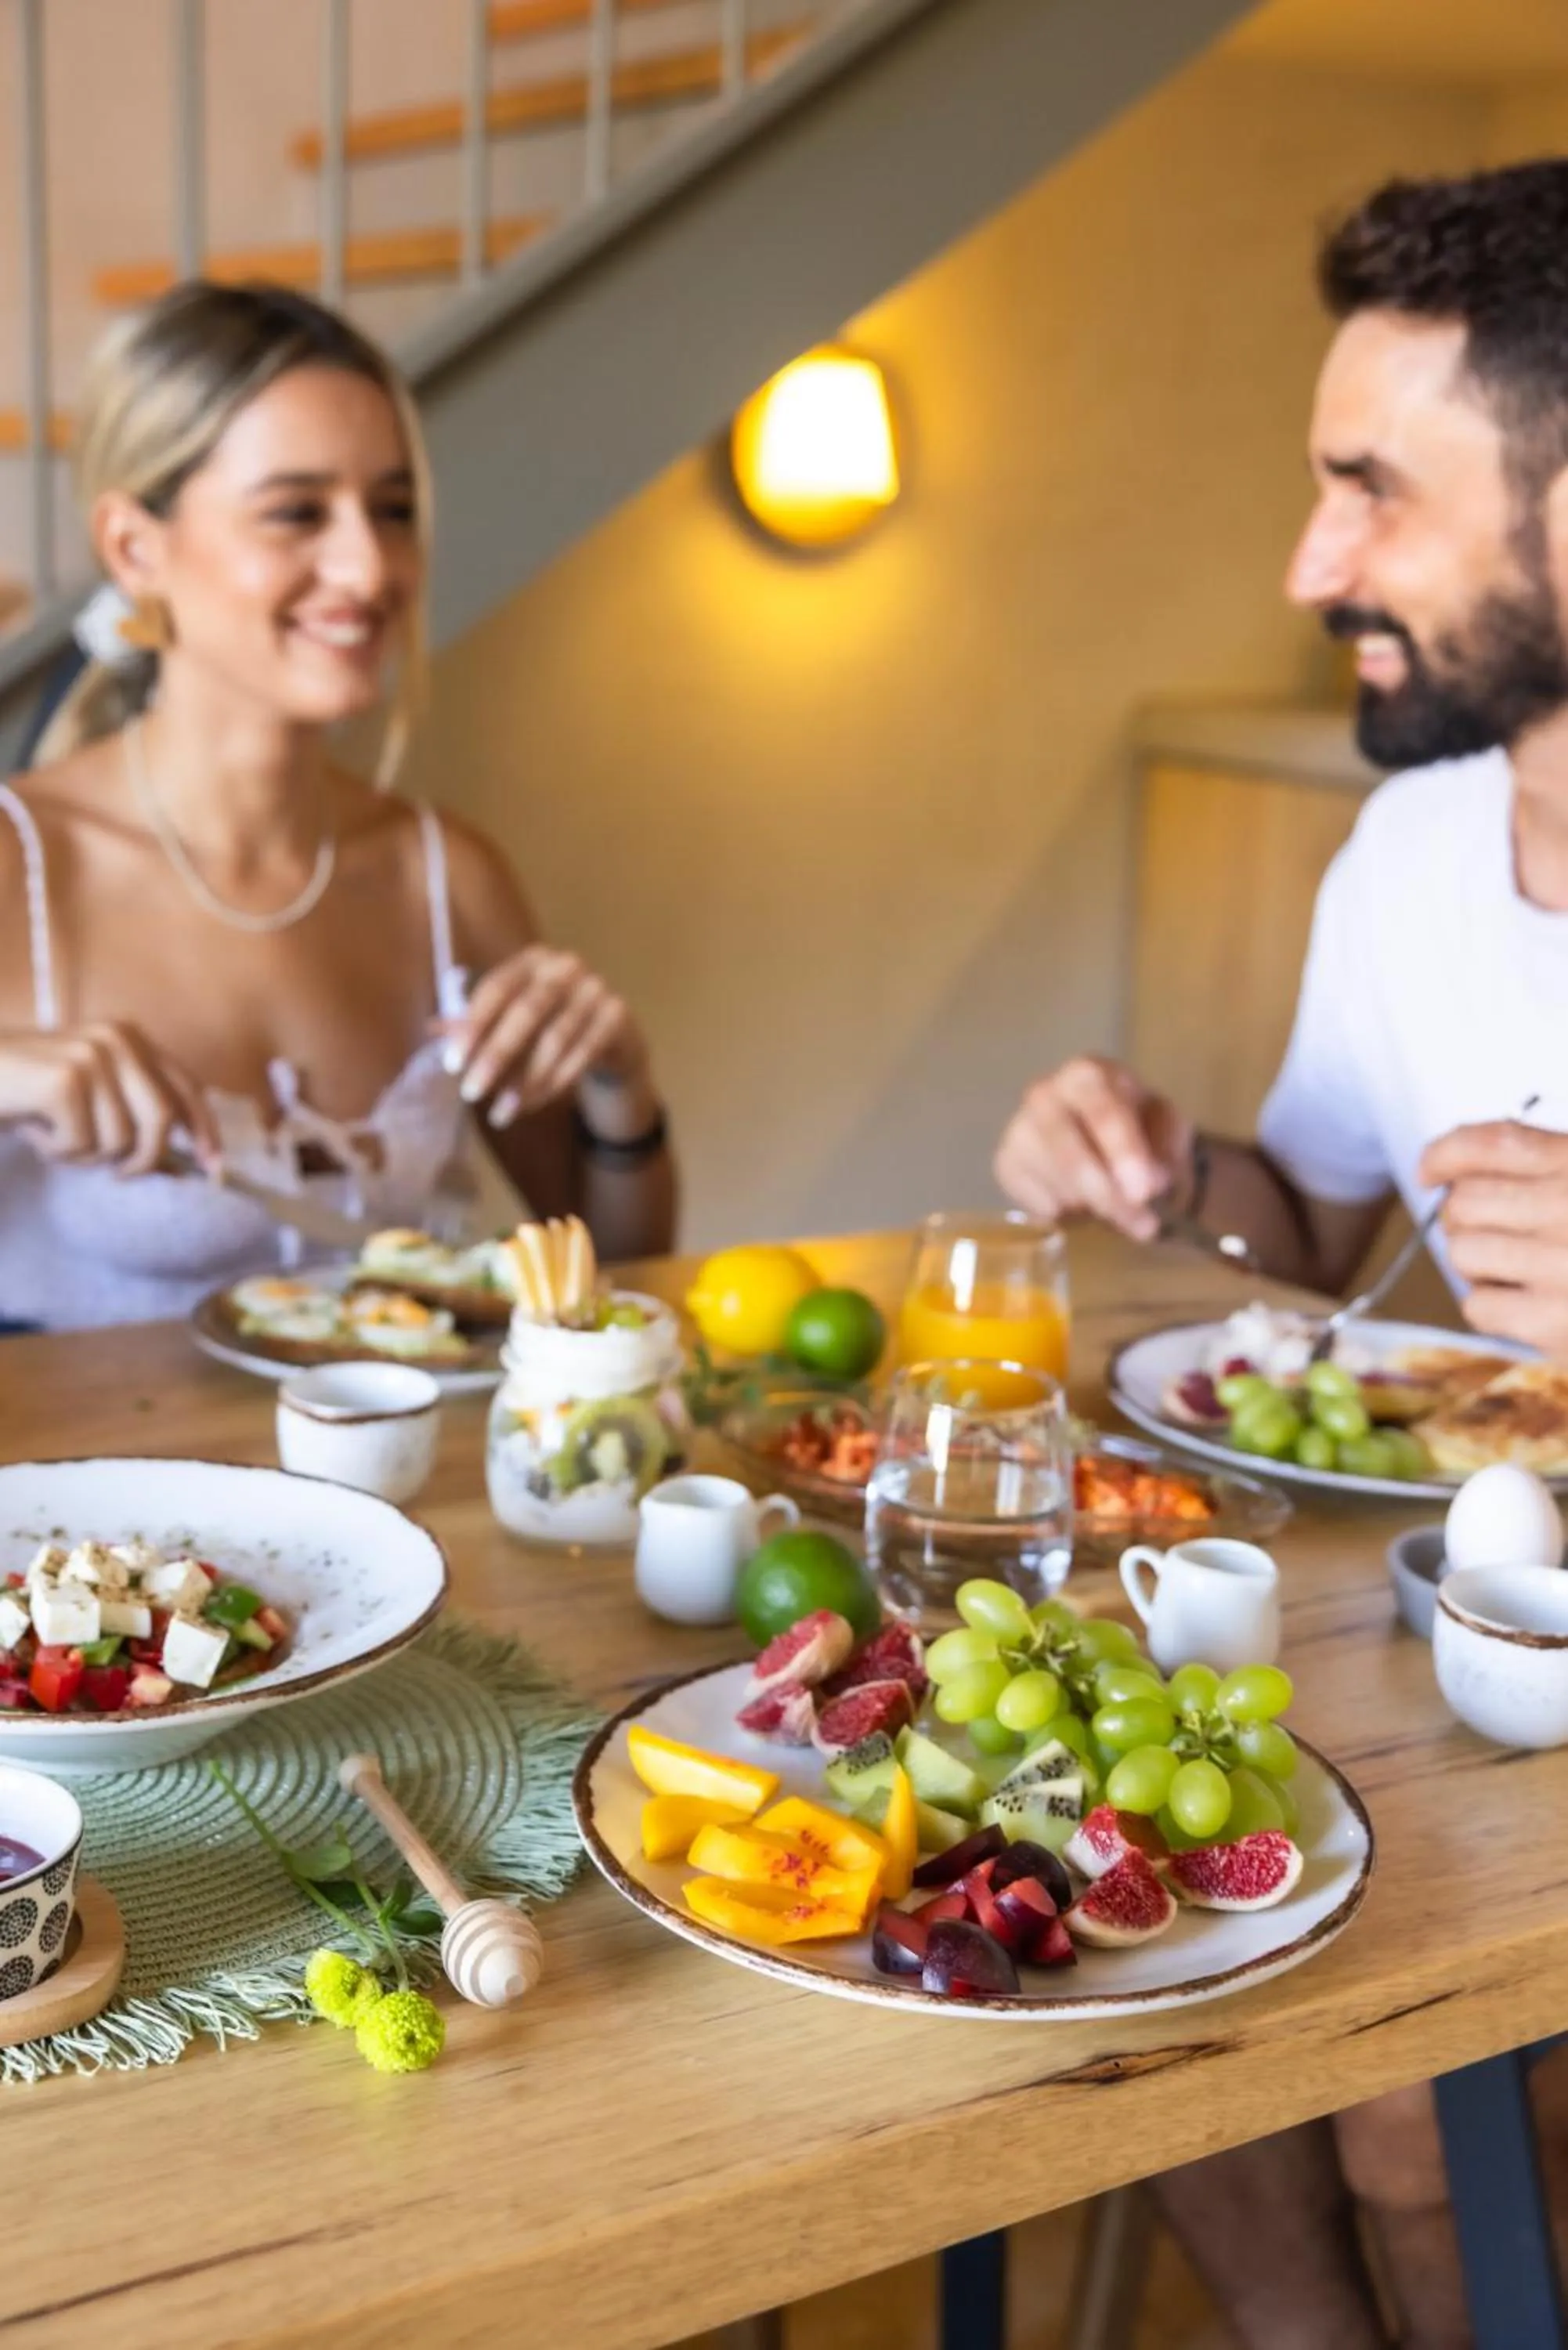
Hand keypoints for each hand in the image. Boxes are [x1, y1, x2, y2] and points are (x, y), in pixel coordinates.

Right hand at [0, 1021, 218, 1176]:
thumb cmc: (29, 1091)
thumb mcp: (92, 1093)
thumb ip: (135, 1111)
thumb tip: (185, 1160)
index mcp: (132, 1039)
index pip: (185, 1087)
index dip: (204, 1130)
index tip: (214, 1167)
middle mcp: (118, 1040)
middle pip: (161, 1120)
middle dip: (143, 1158)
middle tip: (118, 1174)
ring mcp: (92, 1058)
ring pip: (118, 1140)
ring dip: (84, 1155)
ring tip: (54, 1135)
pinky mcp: (65, 1081)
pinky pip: (81, 1145)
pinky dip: (57, 1152)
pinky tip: (35, 1130)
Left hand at [449, 947, 651, 1129]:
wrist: (612, 1036)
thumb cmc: (550, 1024)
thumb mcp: (511, 1020)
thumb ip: (475, 1023)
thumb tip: (430, 1029)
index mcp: (532, 959)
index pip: (497, 987)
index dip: (473, 1025)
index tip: (452, 1065)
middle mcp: (566, 966)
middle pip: (526, 1011)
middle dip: (496, 1055)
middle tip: (471, 1093)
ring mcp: (597, 988)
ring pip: (556, 1038)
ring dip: (526, 1080)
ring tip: (501, 1112)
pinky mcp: (618, 1015)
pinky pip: (584, 1054)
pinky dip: (555, 1082)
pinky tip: (532, 1104)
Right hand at [993, 1056, 1193, 1240]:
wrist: (1102, 1137)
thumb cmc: (1136, 1125)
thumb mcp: (1167, 1126)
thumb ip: (1168, 1147)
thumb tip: (1153, 1183)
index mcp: (1088, 1074)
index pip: (1101, 1108)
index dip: (1123, 1151)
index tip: (1144, 1192)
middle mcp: (1043, 1094)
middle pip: (1068, 1151)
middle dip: (1107, 1194)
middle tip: (1144, 1226)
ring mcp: (1018, 1130)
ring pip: (1055, 1184)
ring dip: (1094, 1209)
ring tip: (1119, 1210)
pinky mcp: (1005, 1164)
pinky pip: (1037, 1204)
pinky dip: (1068, 1215)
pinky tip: (1083, 1202)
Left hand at [1421, 1119, 1567, 1355]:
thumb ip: (1548, 1162)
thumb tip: (1455, 1166)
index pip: (1489, 1144)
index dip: (1444, 1154)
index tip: (1431, 1171)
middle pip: (1464, 1202)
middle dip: (1466, 1217)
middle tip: (1493, 1231)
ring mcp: (1561, 1268)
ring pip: (1464, 1253)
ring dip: (1479, 1263)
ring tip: (1518, 1268)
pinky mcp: (1554, 1325)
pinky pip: (1478, 1305)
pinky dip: (1493, 1306)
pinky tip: (1528, 1303)